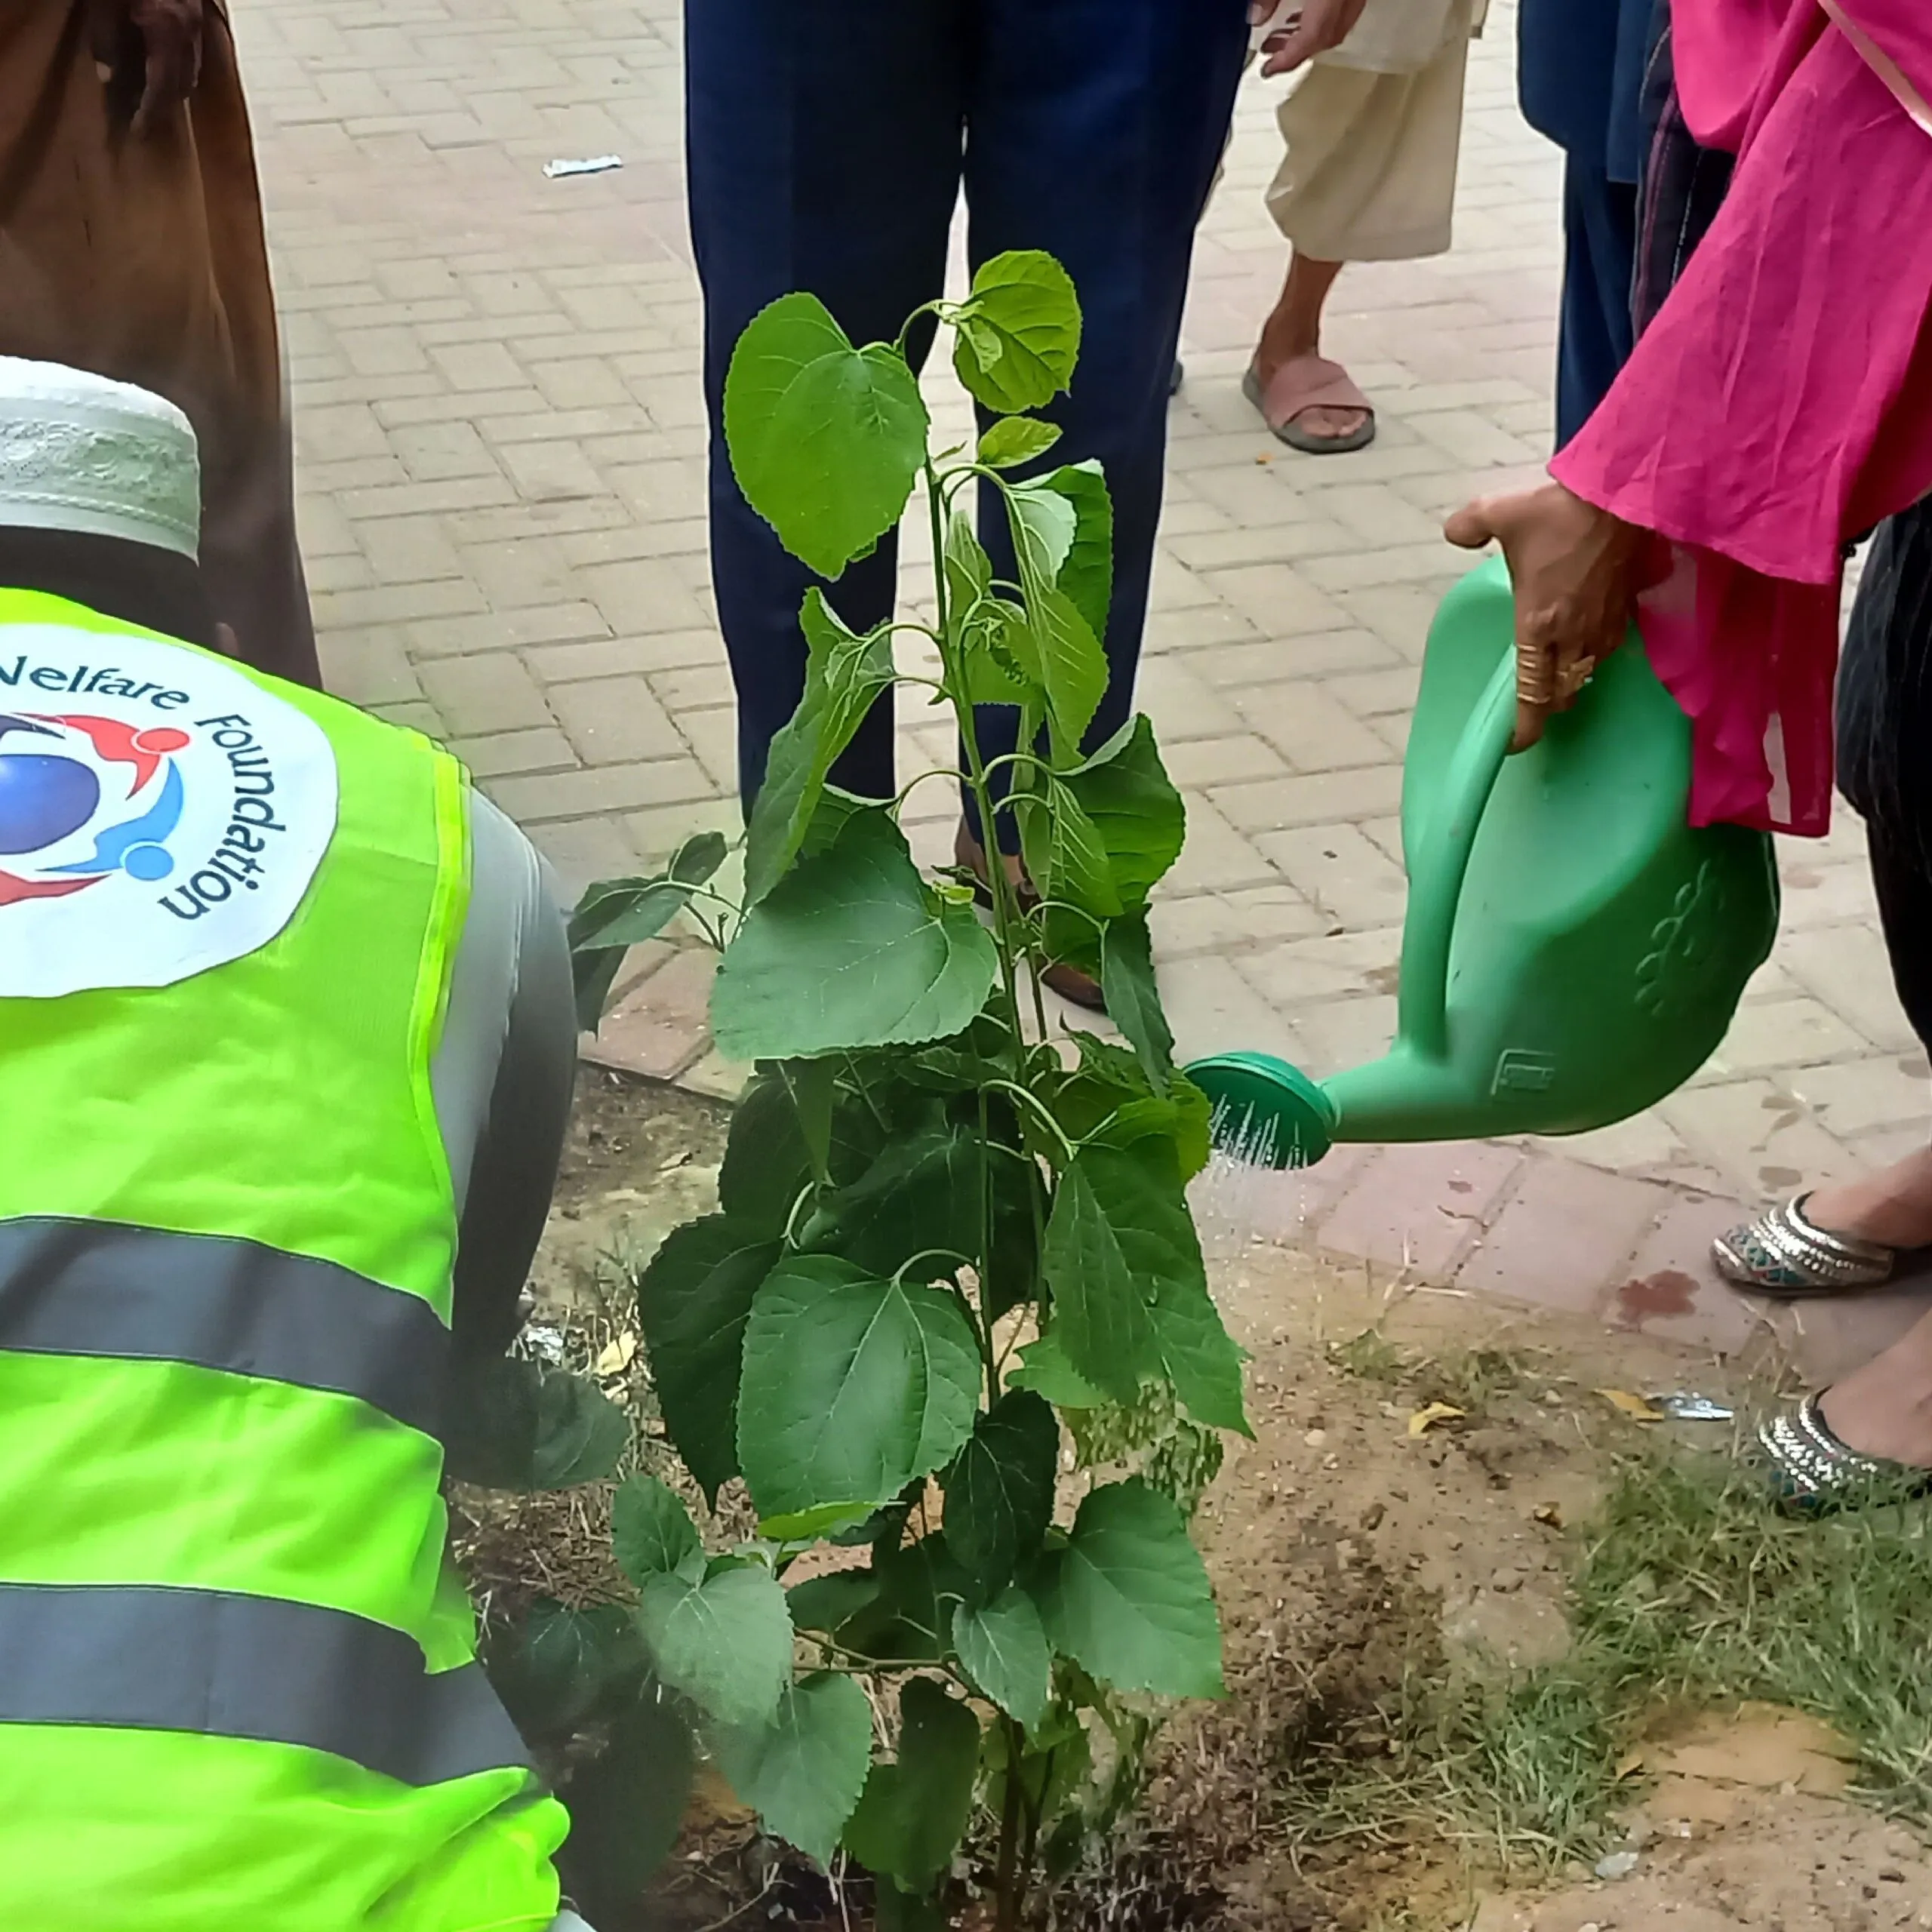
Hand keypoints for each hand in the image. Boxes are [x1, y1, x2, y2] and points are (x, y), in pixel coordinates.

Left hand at [88, 0, 205, 134]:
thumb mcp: (104, 3)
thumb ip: (106, 38)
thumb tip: (106, 76)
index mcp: (168, 31)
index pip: (162, 86)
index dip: (150, 112)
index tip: (137, 132)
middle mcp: (189, 33)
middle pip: (182, 85)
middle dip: (163, 106)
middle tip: (142, 119)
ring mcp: (197, 24)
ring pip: (191, 72)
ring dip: (172, 89)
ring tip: (150, 97)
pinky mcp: (196, 13)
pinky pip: (193, 55)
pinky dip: (178, 69)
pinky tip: (161, 69)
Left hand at [1251, 0, 1368, 75]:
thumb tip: (1255, 16)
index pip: (1313, 37)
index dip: (1288, 58)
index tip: (1268, 70)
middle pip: (1330, 35)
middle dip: (1299, 51)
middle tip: (1273, 56)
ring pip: (1341, 24)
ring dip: (1312, 36)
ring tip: (1283, 36)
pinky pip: (1347, 8)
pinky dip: (1326, 18)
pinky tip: (1306, 12)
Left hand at [1445, 481, 1642, 751]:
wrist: (1627, 494)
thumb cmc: (1560, 510)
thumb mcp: (1499, 512)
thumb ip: (1468, 526)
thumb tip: (1456, 534)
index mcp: (1537, 625)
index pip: (1532, 697)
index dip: (1523, 729)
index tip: (1514, 743)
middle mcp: (1573, 637)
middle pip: (1560, 694)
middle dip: (1544, 705)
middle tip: (1529, 700)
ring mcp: (1605, 626)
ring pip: (1586, 673)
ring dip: (1570, 678)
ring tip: (1555, 668)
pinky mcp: (1628, 609)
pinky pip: (1609, 645)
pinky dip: (1593, 650)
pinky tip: (1585, 633)